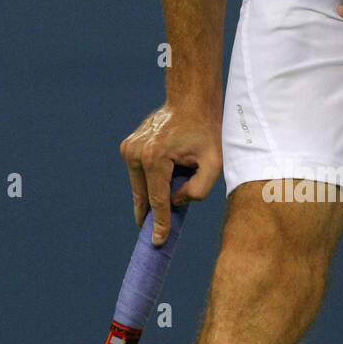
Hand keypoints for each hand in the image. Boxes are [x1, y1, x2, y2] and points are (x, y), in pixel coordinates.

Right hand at [119, 105, 221, 243]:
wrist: (191, 101)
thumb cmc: (206, 132)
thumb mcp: (214, 163)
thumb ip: (198, 189)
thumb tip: (176, 203)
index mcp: (155, 158)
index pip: (157, 200)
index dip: (159, 223)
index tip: (157, 242)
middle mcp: (136, 153)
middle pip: (143, 195)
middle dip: (151, 214)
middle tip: (154, 236)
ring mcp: (129, 148)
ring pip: (139, 186)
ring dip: (151, 196)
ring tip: (166, 200)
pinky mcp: (128, 146)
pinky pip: (139, 174)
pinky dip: (149, 182)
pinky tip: (164, 182)